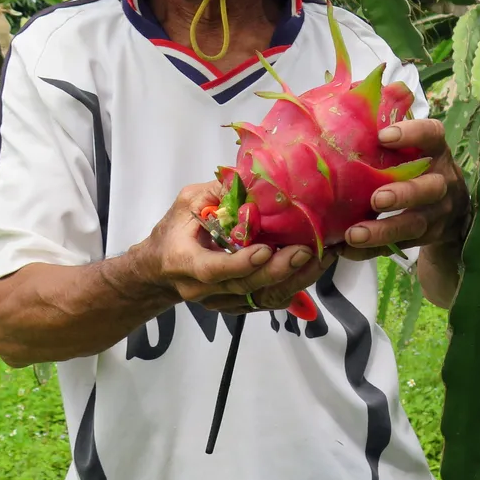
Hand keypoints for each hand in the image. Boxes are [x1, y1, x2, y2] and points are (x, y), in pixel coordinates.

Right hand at [133, 182, 324, 310]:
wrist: (159, 270)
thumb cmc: (174, 231)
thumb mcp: (188, 203)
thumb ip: (218, 192)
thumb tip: (252, 174)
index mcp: (184, 262)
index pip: (212, 269)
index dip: (240, 263)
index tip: (265, 249)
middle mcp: (202, 289)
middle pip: (243, 287)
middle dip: (277, 270)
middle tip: (306, 251)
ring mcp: (219, 301)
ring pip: (259, 298)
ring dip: (292, 280)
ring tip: (321, 259)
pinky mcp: (235, 306)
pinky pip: (265, 302)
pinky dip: (290, 287)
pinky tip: (312, 270)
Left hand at [339, 119, 469, 261]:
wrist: (453, 207)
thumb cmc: (418, 166)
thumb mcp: (415, 147)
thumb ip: (389, 133)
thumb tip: (344, 108)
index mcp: (436, 150)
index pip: (432, 134)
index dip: (412, 134)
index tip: (384, 135)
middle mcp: (442, 181)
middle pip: (429, 188)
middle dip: (403, 194)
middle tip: (376, 198)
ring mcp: (437, 213)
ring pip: (415, 223)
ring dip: (384, 230)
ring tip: (355, 234)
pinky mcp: (426, 237)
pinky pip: (399, 246)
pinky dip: (373, 250)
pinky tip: (349, 250)